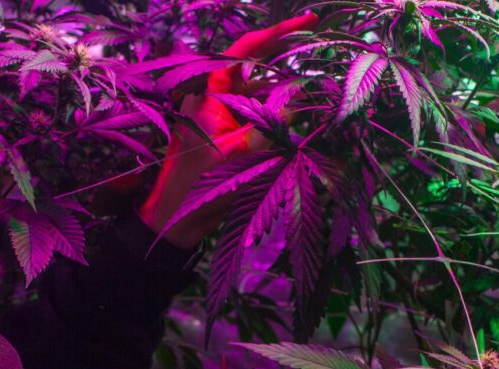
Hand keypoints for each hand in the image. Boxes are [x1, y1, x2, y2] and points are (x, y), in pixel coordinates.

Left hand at [137, 12, 318, 248]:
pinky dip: (280, 116)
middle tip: (321, 50)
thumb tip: (298, 104)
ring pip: (263, 94)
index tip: (309, 20)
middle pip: (259, 68)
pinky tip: (303, 119)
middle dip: (289, 61)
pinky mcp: (231, 136)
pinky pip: (261, 117)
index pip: (248, 48)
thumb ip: (270, 126)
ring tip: (318, 94)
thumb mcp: (237, 152)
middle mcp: (218, 96)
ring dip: (288, 93)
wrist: (176, 218)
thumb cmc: (196, 184)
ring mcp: (225, 116)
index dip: (279, 31)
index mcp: (211, 89)